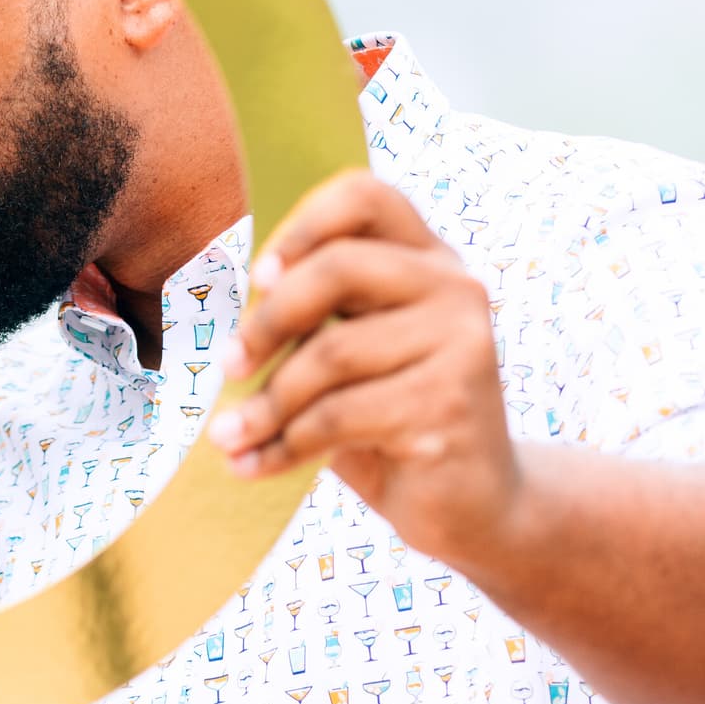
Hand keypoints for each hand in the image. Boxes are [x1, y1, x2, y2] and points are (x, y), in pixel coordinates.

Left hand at [206, 171, 516, 569]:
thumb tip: (231, 320)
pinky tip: (256, 465)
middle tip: (228, 368)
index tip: (258, 280)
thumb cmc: (395, 423)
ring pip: (330, 354)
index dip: (301, 227)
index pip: (365, 197)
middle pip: (338, 267)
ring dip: (265, 405)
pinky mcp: (448, 405)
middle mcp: (455, 288)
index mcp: (428, 260)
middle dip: (267, 321)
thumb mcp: (353, 360)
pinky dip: (283, 446)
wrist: (476, 506)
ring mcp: (461, 344)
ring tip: (229, 438)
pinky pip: (337, 417)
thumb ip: (314, 323)